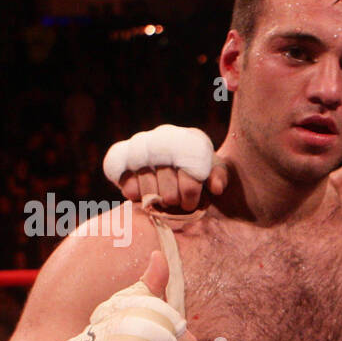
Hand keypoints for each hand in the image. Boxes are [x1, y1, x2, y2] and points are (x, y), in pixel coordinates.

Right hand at [103, 125, 226, 212]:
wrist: (172, 155)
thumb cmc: (198, 166)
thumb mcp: (214, 168)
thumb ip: (219, 177)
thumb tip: (216, 188)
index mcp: (190, 140)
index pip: (190, 176)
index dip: (190, 195)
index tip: (191, 202)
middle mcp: (164, 137)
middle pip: (168, 190)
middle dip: (173, 200)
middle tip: (174, 201)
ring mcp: (141, 145)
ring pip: (147, 189)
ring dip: (154, 199)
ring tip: (160, 198)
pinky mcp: (122, 154)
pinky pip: (124, 180)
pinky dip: (133, 193)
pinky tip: (141, 193)